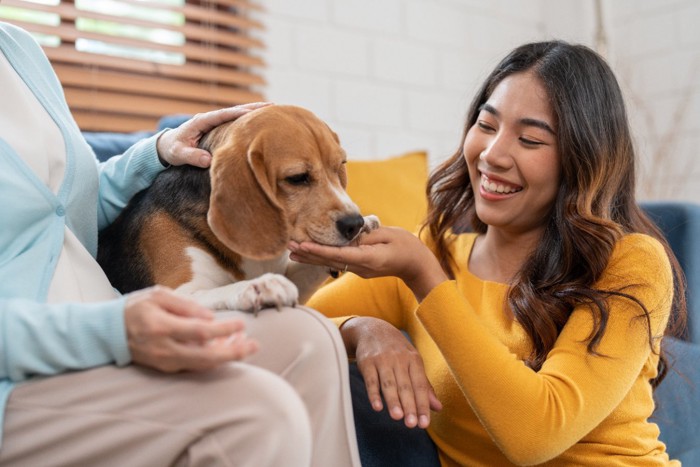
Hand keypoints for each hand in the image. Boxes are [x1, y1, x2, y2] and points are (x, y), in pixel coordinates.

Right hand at [124, 286, 257, 371]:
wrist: (108, 332)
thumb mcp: (158, 295)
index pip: (200, 332)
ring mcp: (165, 362)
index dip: (223, 329)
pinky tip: (227, 347)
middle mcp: (164, 349)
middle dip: (234, 353)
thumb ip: (185, 305)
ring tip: (245, 345)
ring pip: (203, 365)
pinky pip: (195, 366)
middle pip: (206, 357)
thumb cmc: (136, 308)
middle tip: (255, 346)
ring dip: (226, 357)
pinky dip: (213, 359)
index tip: (241, 324)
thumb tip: (211, 318)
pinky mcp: (166, 368)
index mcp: (162, 327)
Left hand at [156, 102, 271, 167]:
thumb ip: (191, 157)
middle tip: (272, 105)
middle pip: (234, 110)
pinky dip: (248, 119)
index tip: (252, 113)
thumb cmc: (172, 150)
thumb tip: (209, 161)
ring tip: (273, 109)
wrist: (167, 145)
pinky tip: (260, 120)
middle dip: (252, 108)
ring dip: (253, 111)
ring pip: (236, 114)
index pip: (222, 115)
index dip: (237, 114)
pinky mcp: (217, 127)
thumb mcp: (178, 154)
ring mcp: (214, 121)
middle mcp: (209, 118)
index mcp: (200, 121)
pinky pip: (235, 121)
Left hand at [289, 226, 447, 300]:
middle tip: (288, 245)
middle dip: (308, 253)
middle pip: (329, 260)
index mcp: (367, 259)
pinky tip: (309, 253)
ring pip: (330, 262)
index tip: (303, 245)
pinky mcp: (358, 268)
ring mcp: (358, 270)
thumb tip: (347, 234)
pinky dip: (321, 256)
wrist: (416, 265)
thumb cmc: (406, 246)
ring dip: (311, 256)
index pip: (338, 254)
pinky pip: (337, 262)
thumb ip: (366, 235)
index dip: (319, 250)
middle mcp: (359, 268)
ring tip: (291, 250)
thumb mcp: (387, 236)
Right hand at [344, 317, 441, 427]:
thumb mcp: (413, 362)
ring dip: (393, 401)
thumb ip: (424, 386)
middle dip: (409, 406)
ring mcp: (383, 360)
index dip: (423, 405)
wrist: (373, 329)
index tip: (425, 423)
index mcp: (414, 360)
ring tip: (398, 417)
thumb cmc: (396, 350)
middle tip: (412, 424)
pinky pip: (371, 380)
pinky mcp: (367, 362)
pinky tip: (377, 406)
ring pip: (389, 384)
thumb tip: (438, 407)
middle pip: (405, 386)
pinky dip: (373, 393)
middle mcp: (399, 359)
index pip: (420, 386)